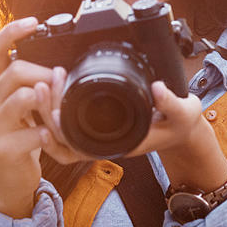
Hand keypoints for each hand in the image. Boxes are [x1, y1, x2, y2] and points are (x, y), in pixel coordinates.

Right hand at [0, 17, 55, 217]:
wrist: (12, 176)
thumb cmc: (24, 134)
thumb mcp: (27, 104)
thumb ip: (36, 83)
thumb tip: (60, 66)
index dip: (13, 31)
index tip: (35, 22)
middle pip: (15, 70)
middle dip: (44, 73)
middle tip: (62, 83)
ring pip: (21, 98)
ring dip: (47, 100)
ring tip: (58, 109)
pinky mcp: (4, 148)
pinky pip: (31, 133)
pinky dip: (47, 133)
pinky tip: (52, 136)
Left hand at [41, 76, 226, 191]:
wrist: (183, 130)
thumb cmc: (181, 125)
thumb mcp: (183, 113)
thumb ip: (171, 102)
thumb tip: (157, 88)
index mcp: (120, 144)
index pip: (79, 145)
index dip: (60, 129)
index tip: (52, 106)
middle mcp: (105, 143)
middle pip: (63, 137)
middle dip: (48, 110)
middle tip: (44, 83)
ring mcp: (101, 136)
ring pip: (63, 132)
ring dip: (49, 109)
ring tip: (45, 81)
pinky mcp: (100, 126)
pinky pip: (71, 126)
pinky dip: (58, 111)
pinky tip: (55, 90)